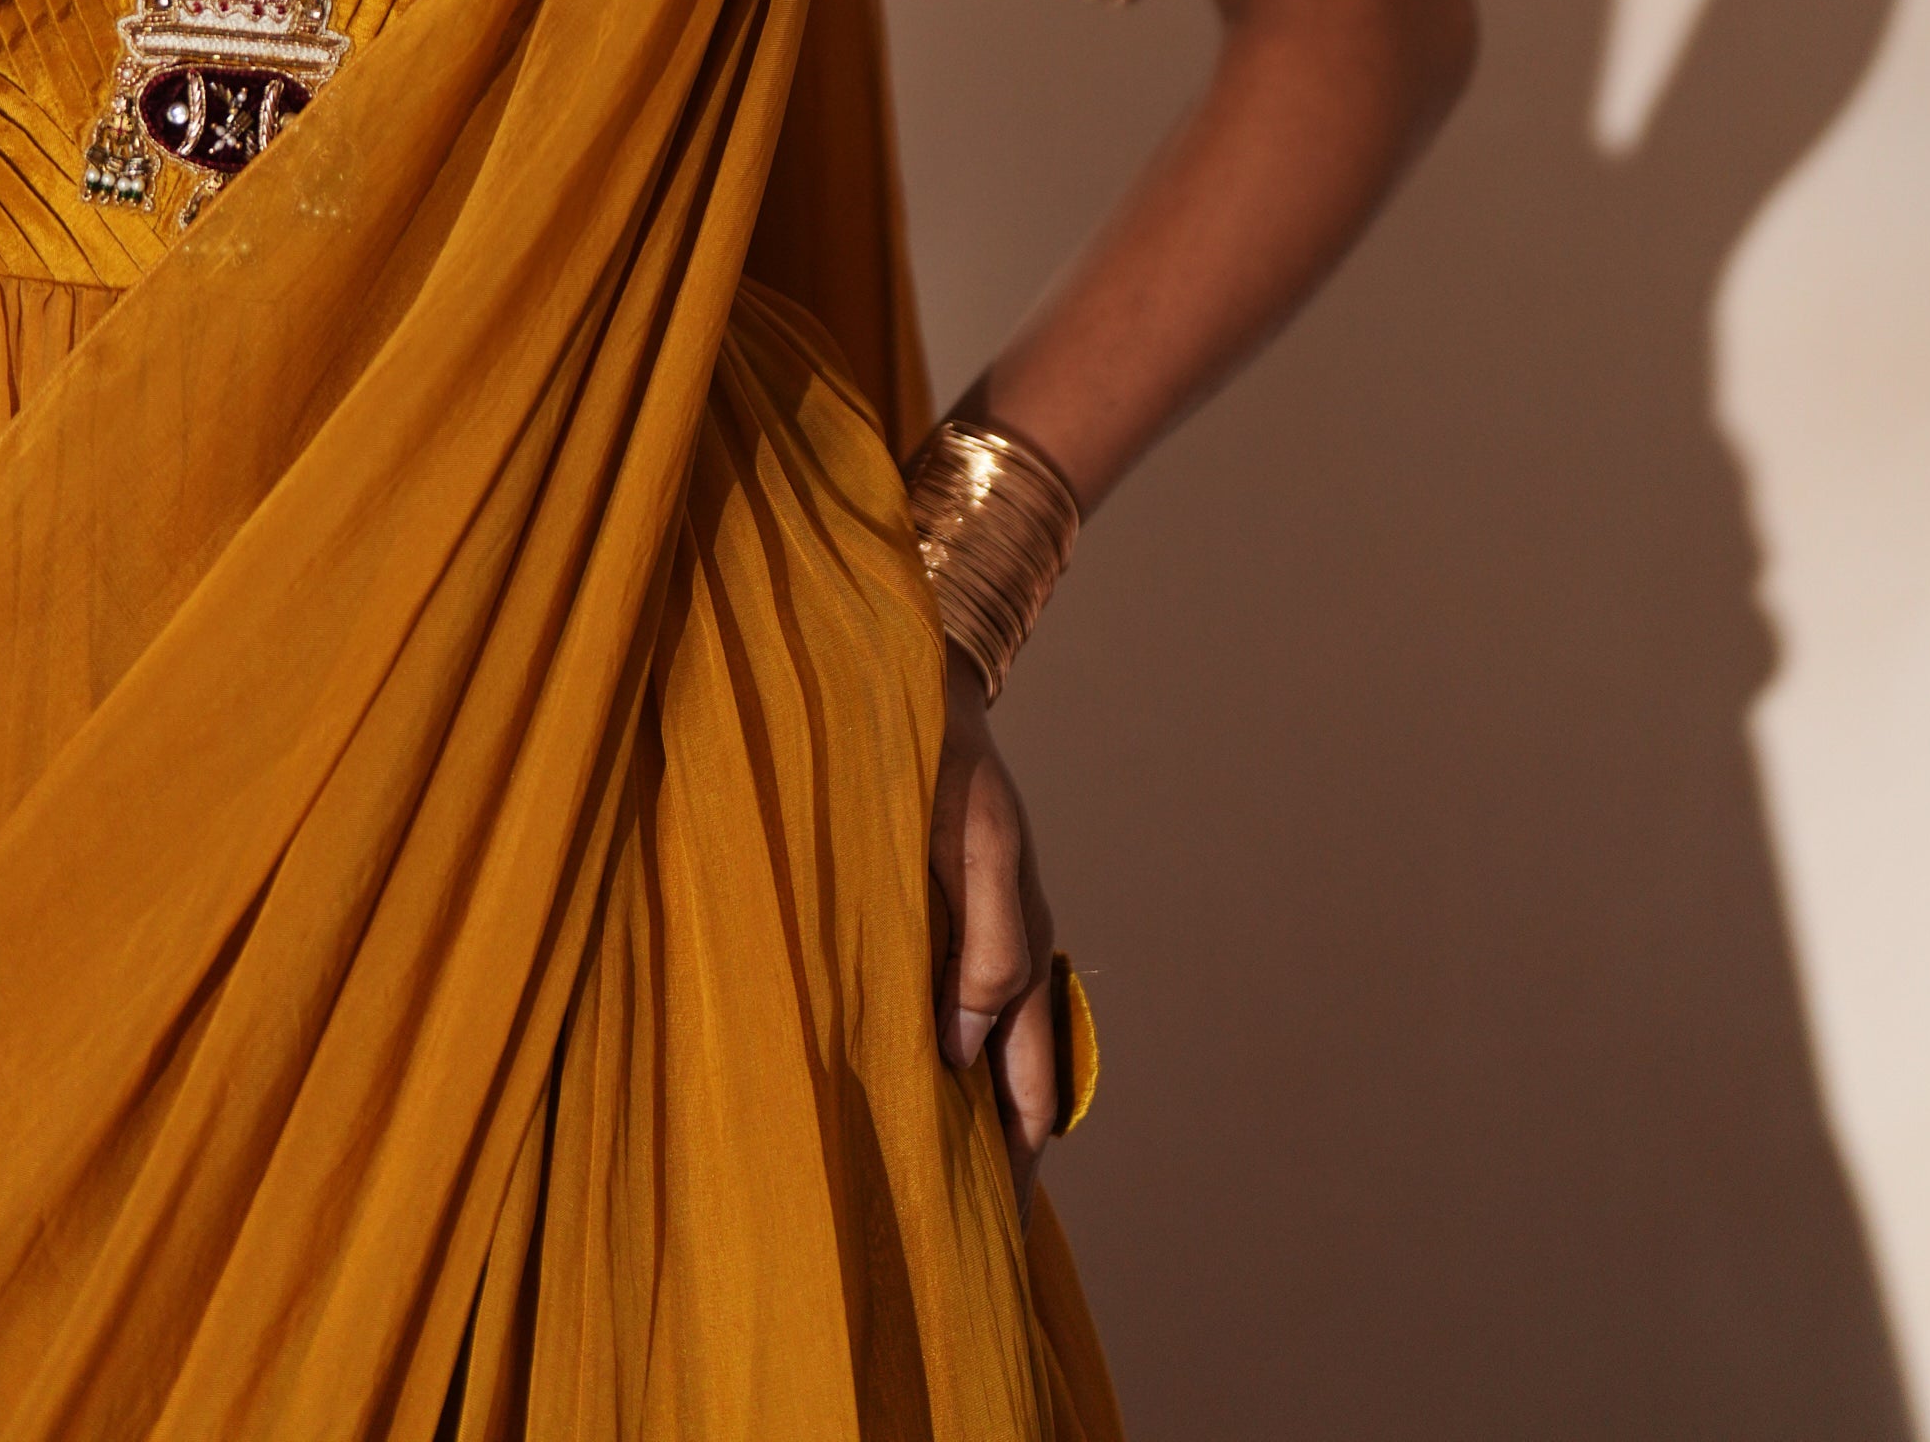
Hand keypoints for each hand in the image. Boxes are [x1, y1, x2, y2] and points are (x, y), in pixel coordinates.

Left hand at [928, 643, 1061, 1195]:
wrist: (908, 687)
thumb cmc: (942, 764)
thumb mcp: (980, 850)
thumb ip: (983, 950)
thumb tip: (960, 1055)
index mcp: (1019, 950)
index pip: (1030, 1090)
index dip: (1017, 1160)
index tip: (999, 1233)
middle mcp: (1000, 958)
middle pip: (1010, 1087)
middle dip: (998, 1161)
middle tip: (969, 1243)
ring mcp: (966, 942)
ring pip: (975, 1058)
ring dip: (961, 1118)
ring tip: (930, 1191)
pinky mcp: (927, 921)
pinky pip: (938, 1013)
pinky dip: (933, 1066)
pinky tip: (899, 1093)